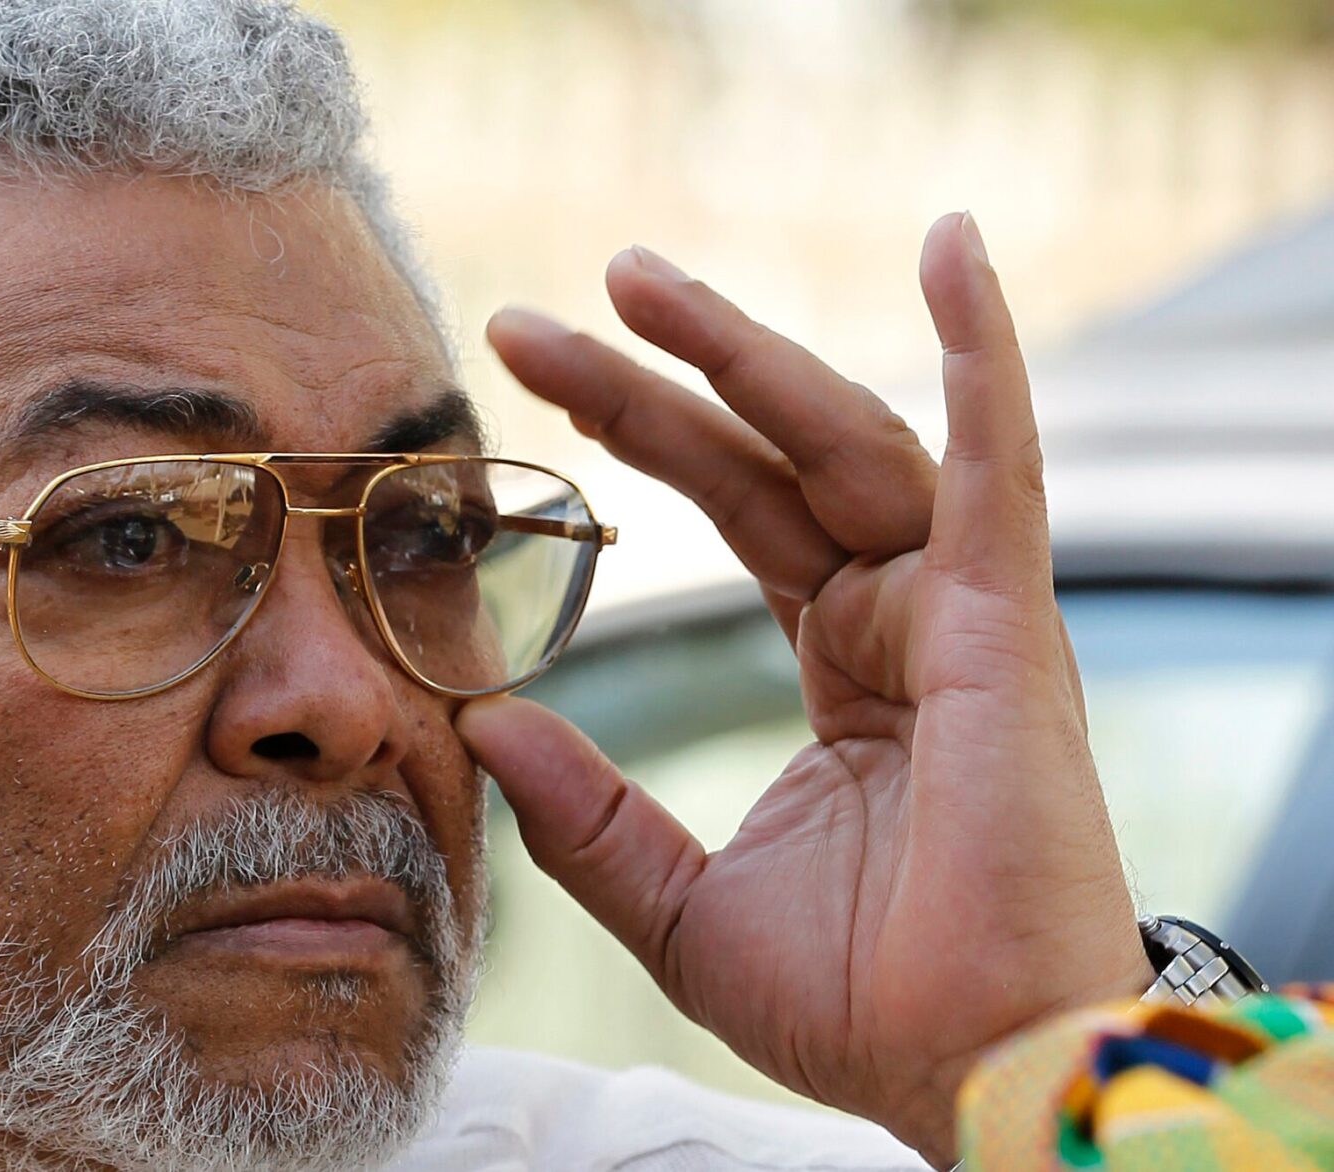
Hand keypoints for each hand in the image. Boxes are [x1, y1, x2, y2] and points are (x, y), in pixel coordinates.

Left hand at [463, 214, 1153, 1165]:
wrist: (967, 1072)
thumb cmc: (858, 1004)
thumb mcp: (677, 903)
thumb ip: (584, 814)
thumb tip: (483, 721)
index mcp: (847, 664)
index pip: (736, 509)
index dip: (640, 433)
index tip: (530, 378)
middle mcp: (906, 616)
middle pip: (771, 456)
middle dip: (662, 374)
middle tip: (547, 309)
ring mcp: (960, 611)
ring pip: (848, 439)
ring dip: (746, 350)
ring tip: (633, 279)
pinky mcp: (1003, 625)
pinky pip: (997, 465)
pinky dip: (985, 351)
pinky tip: (954, 251)